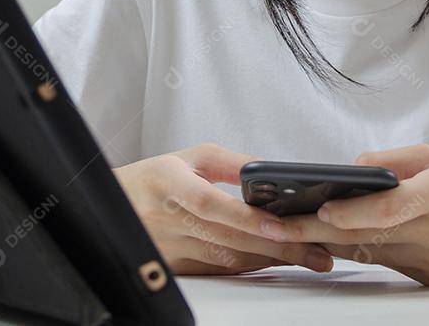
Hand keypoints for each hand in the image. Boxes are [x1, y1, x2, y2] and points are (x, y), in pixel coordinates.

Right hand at [114, 143, 333, 275]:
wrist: (111, 207)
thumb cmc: (154, 179)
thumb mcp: (189, 157)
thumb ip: (231, 163)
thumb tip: (271, 171)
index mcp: (169, 184)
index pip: (210, 204)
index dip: (245, 217)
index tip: (280, 224)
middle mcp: (167, 220)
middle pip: (228, 239)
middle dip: (278, 246)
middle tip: (318, 250)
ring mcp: (170, 249)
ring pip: (228, 260)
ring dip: (272, 259)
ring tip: (310, 257)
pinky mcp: (175, 268)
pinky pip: (219, 271)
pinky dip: (252, 267)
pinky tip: (277, 263)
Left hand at [256, 143, 428, 286]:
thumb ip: (398, 161)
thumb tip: (352, 169)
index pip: (390, 208)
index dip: (351, 210)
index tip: (317, 206)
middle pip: (365, 235)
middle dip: (313, 230)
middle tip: (272, 223)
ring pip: (367, 253)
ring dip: (323, 243)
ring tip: (281, 229)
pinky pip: (384, 265)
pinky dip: (353, 252)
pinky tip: (322, 245)